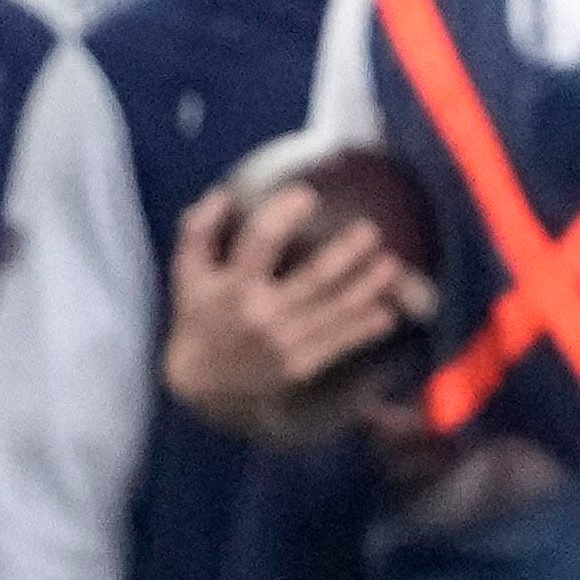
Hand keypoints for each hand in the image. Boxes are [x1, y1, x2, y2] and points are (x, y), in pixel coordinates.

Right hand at [164, 182, 428, 432]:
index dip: (284, 215)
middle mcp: (261, 315)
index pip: (261, 242)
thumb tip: (225, 194)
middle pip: (315, 277)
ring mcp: (285, 342)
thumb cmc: (200, 316)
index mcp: (232, 286)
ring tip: (392, 264)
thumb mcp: (187, 274)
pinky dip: (367, 327)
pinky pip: (342, 342)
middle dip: (347, 252)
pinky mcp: (302, 365)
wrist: (204, 385)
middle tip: (369, 229)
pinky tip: (389, 311)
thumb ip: (199, 231)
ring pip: (337, 309)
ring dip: (369, 286)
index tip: (306, 195)